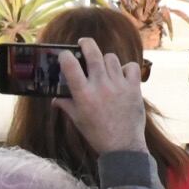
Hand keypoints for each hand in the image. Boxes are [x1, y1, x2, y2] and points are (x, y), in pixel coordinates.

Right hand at [55, 38, 147, 155]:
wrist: (123, 146)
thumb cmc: (97, 134)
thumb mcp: (78, 120)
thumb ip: (66, 105)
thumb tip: (55, 99)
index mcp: (83, 94)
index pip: (70, 65)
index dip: (66, 55)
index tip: (65, 54)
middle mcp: (100, 86)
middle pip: (93, 53)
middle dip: (86, 43)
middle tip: (84, 42)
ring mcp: (119, 85)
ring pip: (111, 58)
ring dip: (106, 59)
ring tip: (104, 66)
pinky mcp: (134, 88)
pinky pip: (131, 67)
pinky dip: (126, 68)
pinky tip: (122, 75)